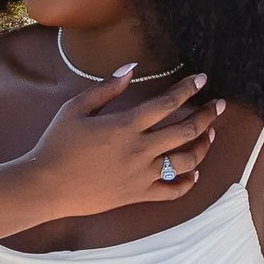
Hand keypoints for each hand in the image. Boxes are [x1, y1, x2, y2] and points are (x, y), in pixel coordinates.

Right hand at [24, 68, 222, 213]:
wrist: (46, 186)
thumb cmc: (56, 144)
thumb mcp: (75, 109)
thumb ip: (107, 88)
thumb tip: (130, 67)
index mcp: (126, 125)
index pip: (168, 103)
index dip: (189, 89)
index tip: (202, 79)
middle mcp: (140, 150)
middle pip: (186, 130)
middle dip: (207, 115)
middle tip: (218, 106)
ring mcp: (142, 175)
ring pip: (187, 161)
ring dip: (203, 146)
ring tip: (209, 135)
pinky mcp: (138, 196)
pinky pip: (172, 192)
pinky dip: (188, 183)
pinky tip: (194, 174)